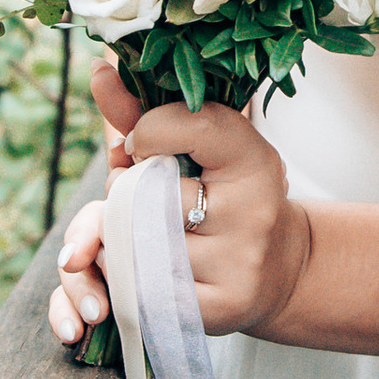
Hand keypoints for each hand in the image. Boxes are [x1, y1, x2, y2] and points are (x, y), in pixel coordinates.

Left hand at [49, 60, 311, 347]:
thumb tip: (100, 70)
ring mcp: (239, 262)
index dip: (148, 131)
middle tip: (139, 197)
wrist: (278, 270)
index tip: (144, 144)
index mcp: (254, 158)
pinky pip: (142, 290)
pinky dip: (129, 280)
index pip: (188, 126)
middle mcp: (254, 209)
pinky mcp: (221, 308)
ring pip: (138, 245)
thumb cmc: (224, 197)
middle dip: (125, 194)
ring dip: (119, 239)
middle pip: (148, 194)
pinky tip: (150, 270)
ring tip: (142, 234)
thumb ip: (143, 113)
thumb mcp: (197, 151)